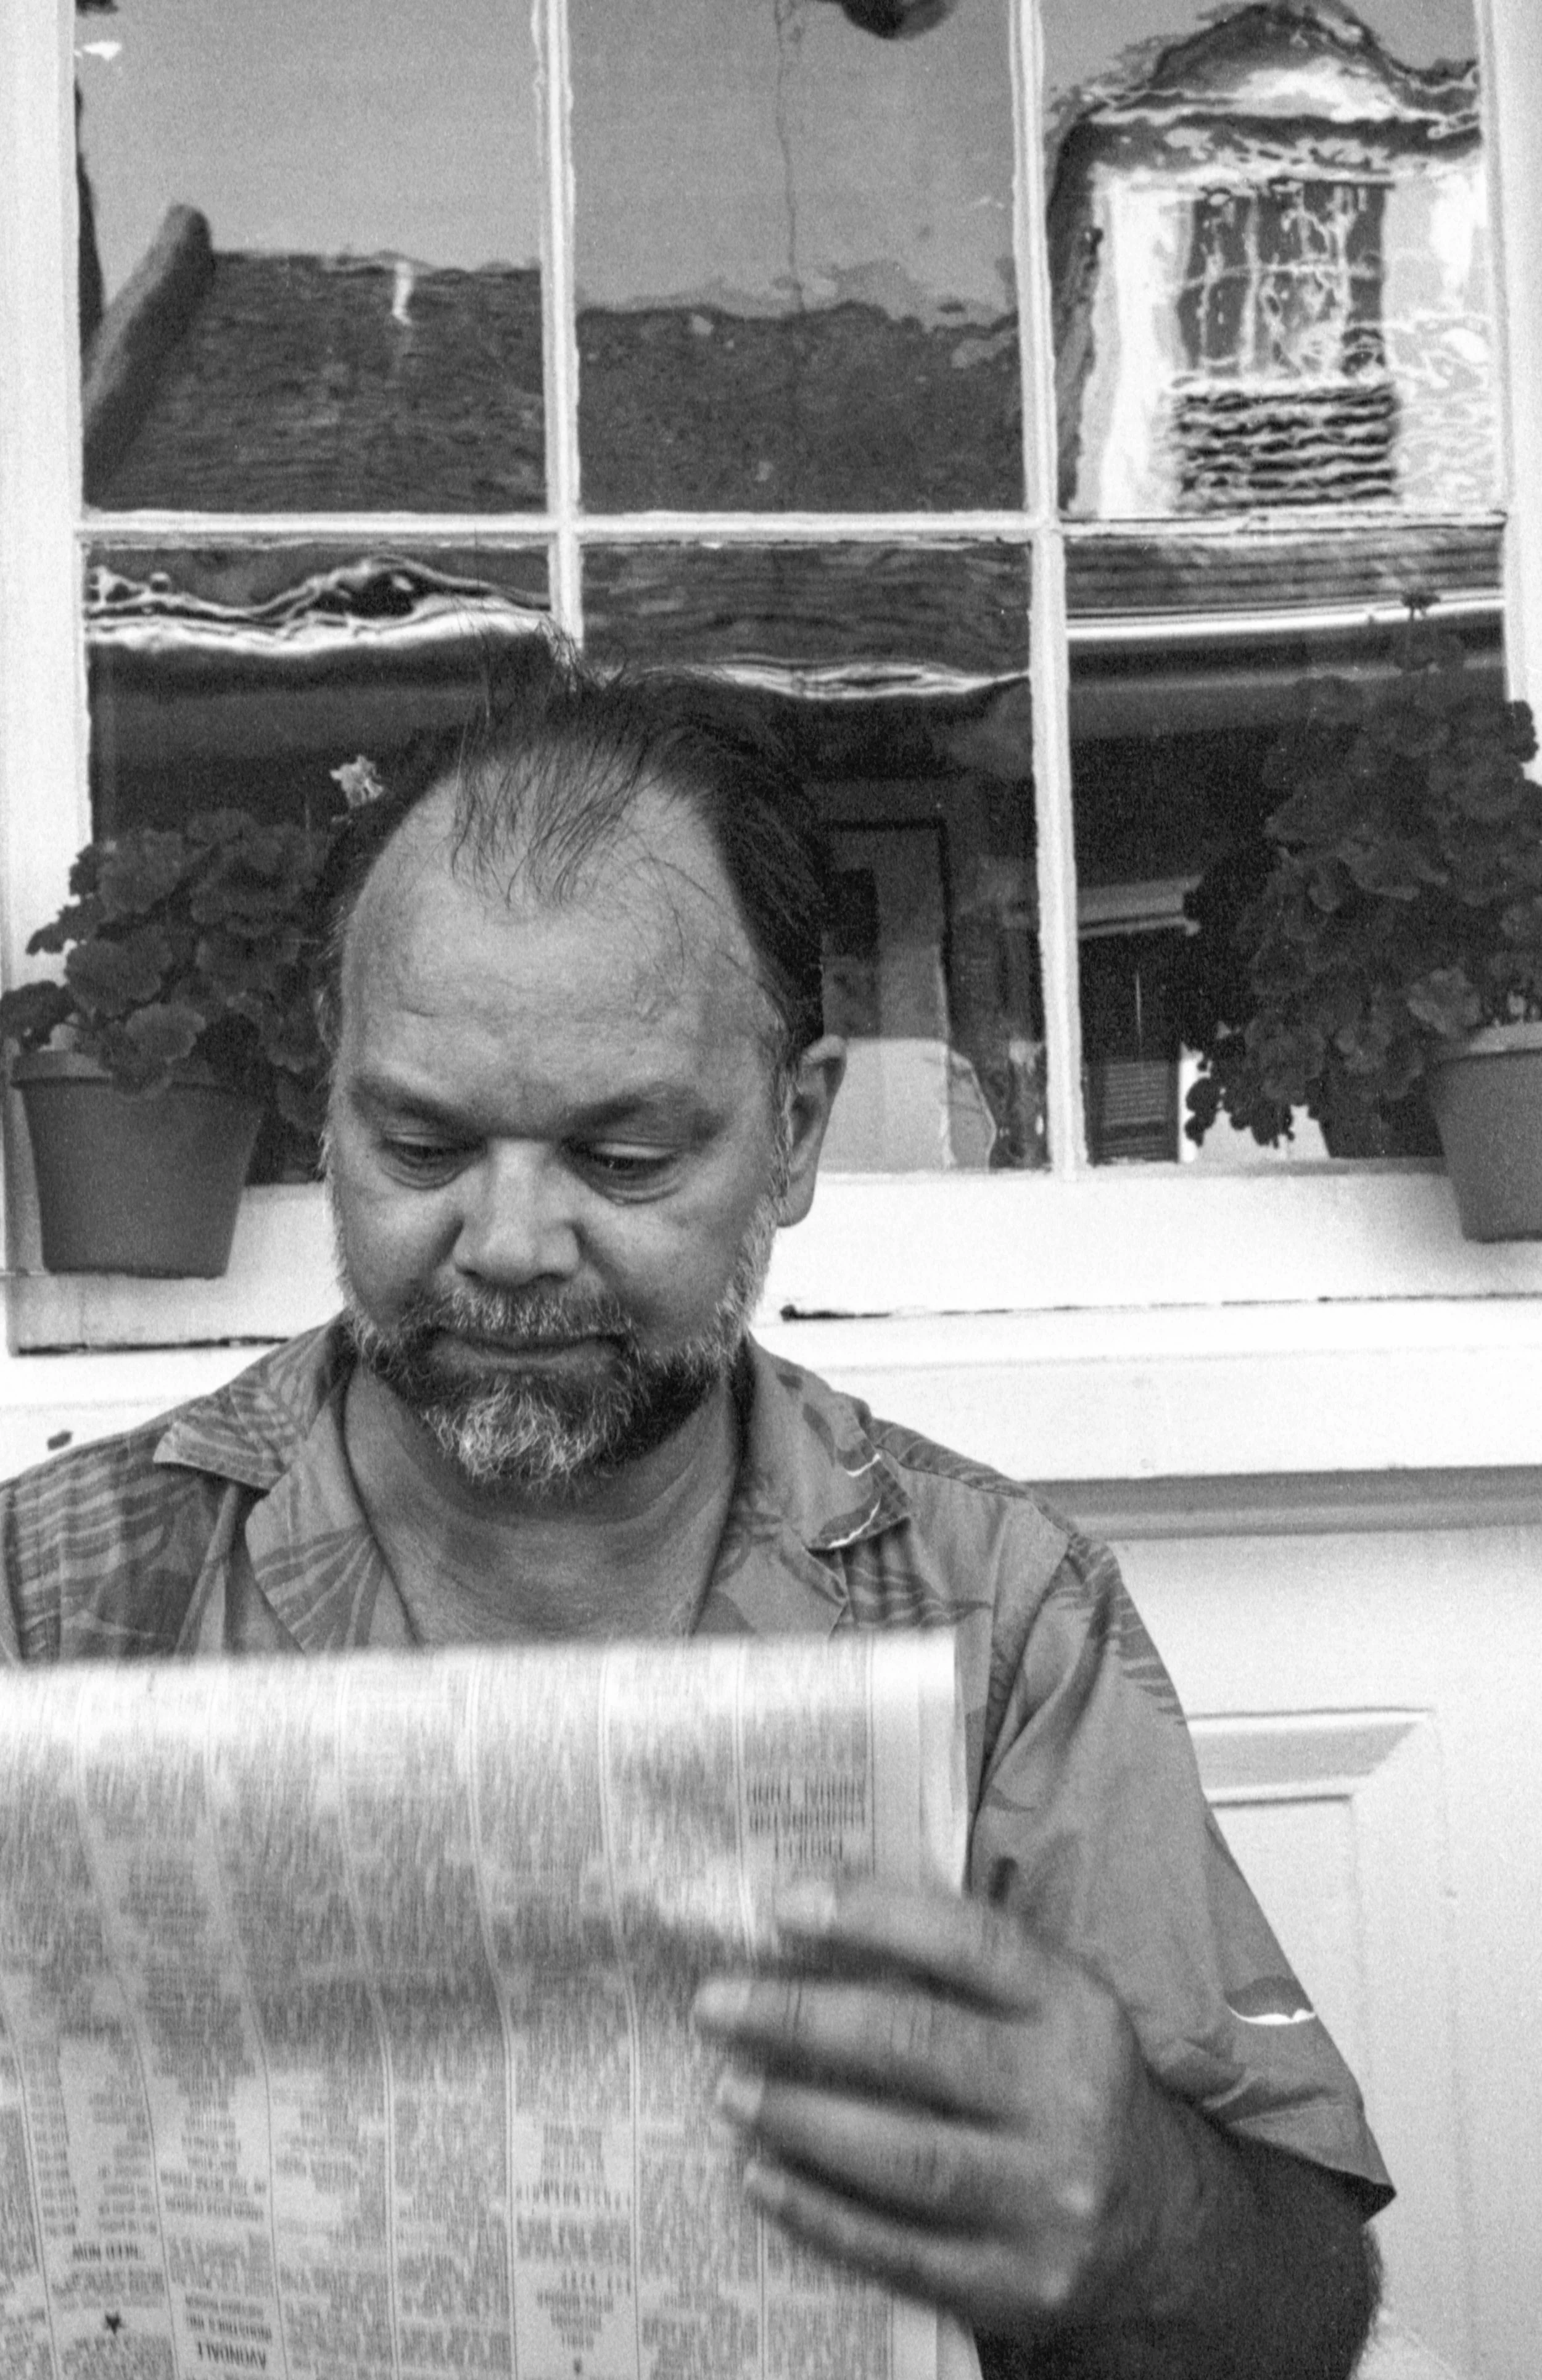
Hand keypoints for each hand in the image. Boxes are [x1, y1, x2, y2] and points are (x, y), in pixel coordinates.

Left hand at [691, 1876, 1176, 2339]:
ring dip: (800, 2119)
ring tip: (726, 2091)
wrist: (1156, 2221)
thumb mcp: (1039, 2004)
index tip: (783, 1904)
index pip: (972, 1943)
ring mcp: (1046, 2198)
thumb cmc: (1059, 2083)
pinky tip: (758, 2178)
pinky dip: (819, 2213)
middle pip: (921, 2045)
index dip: (875, 1915)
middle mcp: (1067, 2098)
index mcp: (1073, 2007)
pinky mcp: (1016, 2284)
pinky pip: (900, 2249)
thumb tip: (813, 1898)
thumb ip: (947, 1958)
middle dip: (804, 2018)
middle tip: (716, 2004)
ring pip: (907, 2156)